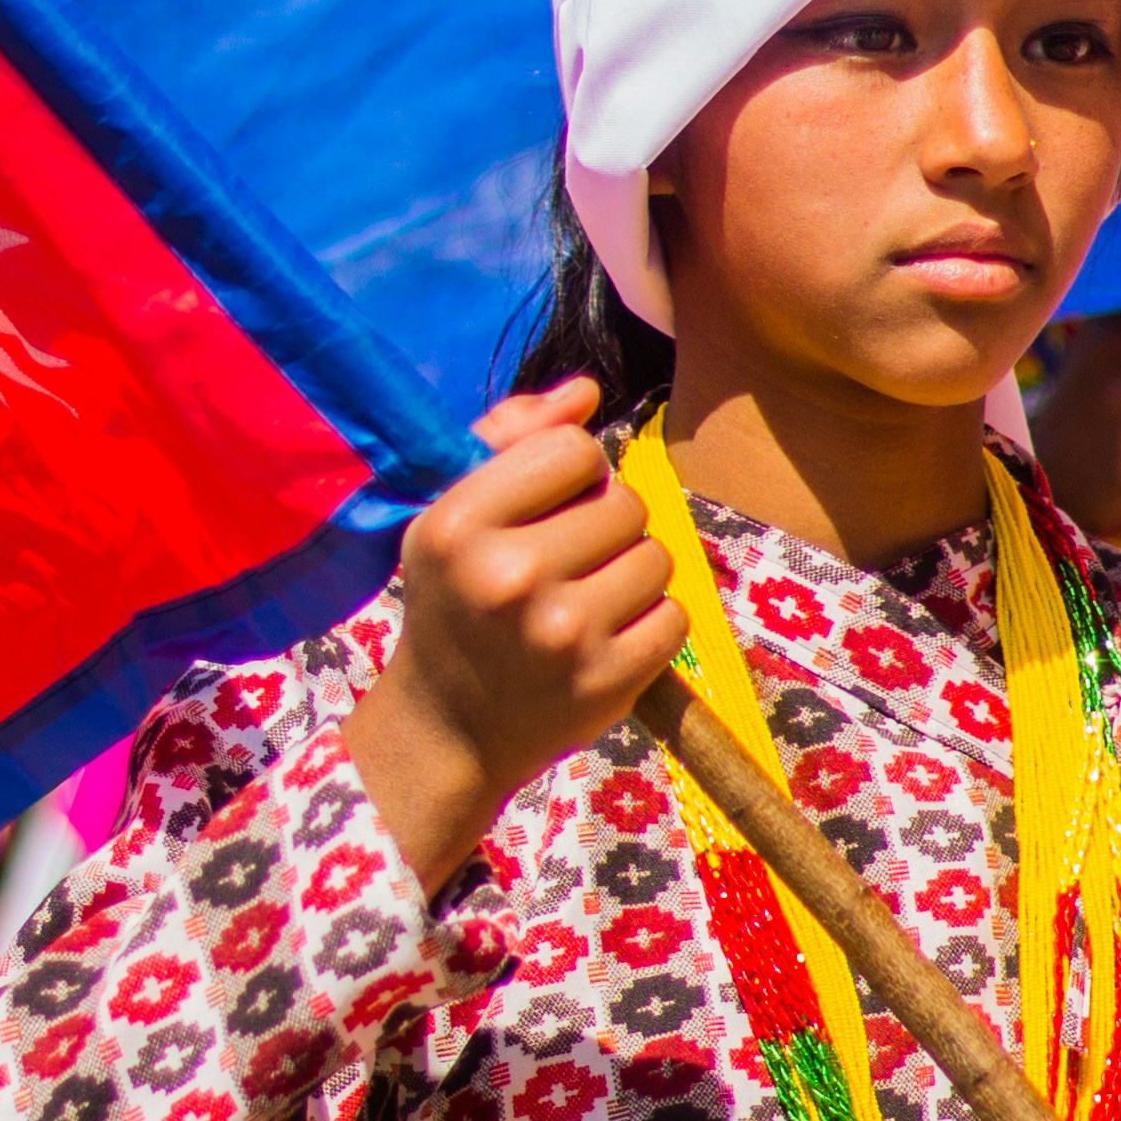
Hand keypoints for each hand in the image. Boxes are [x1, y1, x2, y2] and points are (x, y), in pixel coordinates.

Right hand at [344, 378, 684, 895]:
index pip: (574, 450)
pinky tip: (608, 639)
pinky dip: (651, 625)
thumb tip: (586, 392)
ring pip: (656, 558)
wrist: (446, 728)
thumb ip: (510, 439)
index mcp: (460, 524)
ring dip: (632, 574)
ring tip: (586, 600)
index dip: (571, 473)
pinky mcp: (608, 681)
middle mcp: (510, 576)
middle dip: (606, 525)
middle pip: (624, 502)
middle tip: (566, 563)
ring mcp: (564, 633)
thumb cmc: (454, 604)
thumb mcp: (452, 515)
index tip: (546, 508)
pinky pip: (674, 617)